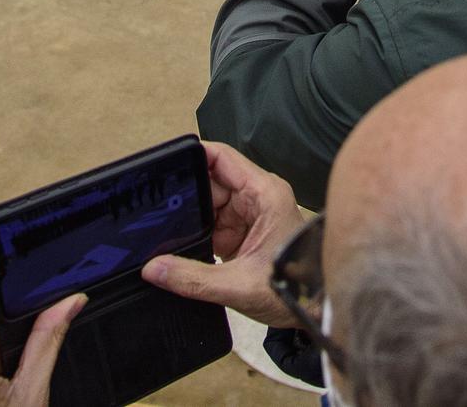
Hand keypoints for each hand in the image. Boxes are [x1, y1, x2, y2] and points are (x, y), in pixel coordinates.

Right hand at [143, 142, 302, 327]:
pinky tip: (182, 246)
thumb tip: (153, 268)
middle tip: (155, 212)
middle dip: (185, 196)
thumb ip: (193, 278)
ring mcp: (248, 215)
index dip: (193, 156)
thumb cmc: (295, 290)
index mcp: (264, 194)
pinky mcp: (242, 233)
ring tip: (167, 234)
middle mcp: (256, 197)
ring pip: (207, 204)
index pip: (221, 158)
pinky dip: (196, 234)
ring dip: (190, 219)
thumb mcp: (239, 286)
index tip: (163, 166)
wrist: (313, 311)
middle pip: (209, 181)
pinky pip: (211, 224)